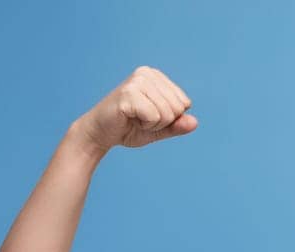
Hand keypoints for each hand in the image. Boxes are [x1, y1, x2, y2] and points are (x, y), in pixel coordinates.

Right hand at [72, 66, 197, 153]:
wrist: (100, 133)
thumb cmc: (128, 128)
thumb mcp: (159, 129)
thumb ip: (177, 126)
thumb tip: (195, 122)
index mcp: (156, 76)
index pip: (184, 102)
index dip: (169, 118)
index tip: (148, 116)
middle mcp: (147, 73)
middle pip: (177, 108)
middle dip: (162, 122)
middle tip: (140, 119)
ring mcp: (137, 81)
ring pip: (167, 113)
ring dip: (152, 125)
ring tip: (135, 119)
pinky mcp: (129, 93)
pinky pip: (154, 117)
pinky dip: (145, 126)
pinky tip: (129, 119)